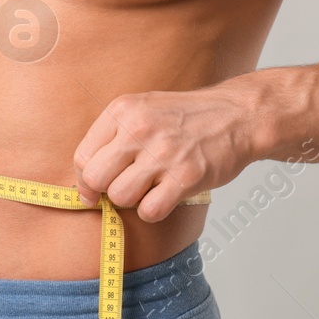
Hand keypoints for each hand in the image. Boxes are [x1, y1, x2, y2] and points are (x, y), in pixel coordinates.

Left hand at [72, 86, 258, 222]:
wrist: (237, 115)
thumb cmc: (187, 116)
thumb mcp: (143, 107)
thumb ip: (113, 135)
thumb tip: (86, 177)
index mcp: (122, 110)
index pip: (82, 156)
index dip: (83, 181)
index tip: (90, 191)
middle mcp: (138, 129)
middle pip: (95, 178)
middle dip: (103, 193)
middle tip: (119, 191)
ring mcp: (163, 153)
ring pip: (120, 196)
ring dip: (131, 201)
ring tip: (147, 189)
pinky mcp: (186, 176)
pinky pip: (150, 210)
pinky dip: (153, 211)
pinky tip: (164, 197)